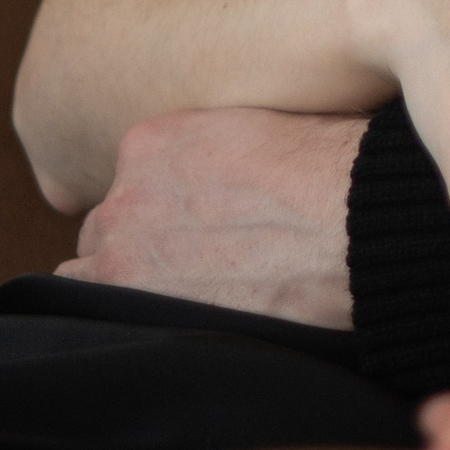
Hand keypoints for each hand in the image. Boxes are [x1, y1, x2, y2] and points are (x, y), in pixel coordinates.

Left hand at [56, 108, 360, 328]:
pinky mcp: (135, 300)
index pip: (133, 182)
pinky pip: (99, 310)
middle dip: (143, 244)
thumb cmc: (335, 171)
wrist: (355, 222)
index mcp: (153, 141)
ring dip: (131, 282)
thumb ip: (222, 155)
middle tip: (199, 263)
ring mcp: (124, 249)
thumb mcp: (266, 131)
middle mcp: (126, 192)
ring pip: (94, 272)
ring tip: (191, 294)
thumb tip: (232, 181)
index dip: (167, 208)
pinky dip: (130, 316)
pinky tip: (180, 317)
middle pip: (109, 227)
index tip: (201, 224)